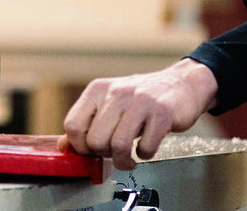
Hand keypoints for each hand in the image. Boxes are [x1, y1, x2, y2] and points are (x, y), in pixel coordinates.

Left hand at [59, 59, 217, 170]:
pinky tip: (147, 147)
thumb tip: (65, 145)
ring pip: (118, 145)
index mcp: (97, 89)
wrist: (182, 85)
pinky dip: (145, 155)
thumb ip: (88, 123)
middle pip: (94, 140)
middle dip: (104, 155)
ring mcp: (140, 100)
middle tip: (114, 154)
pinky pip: (145, 147)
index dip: (80, 147)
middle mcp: (116, 92)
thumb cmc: (142, 99)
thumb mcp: (110, 104)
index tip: (91, 152)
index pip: (72, 125)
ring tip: (129, 158)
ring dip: (124, 161)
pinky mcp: (162, 112)